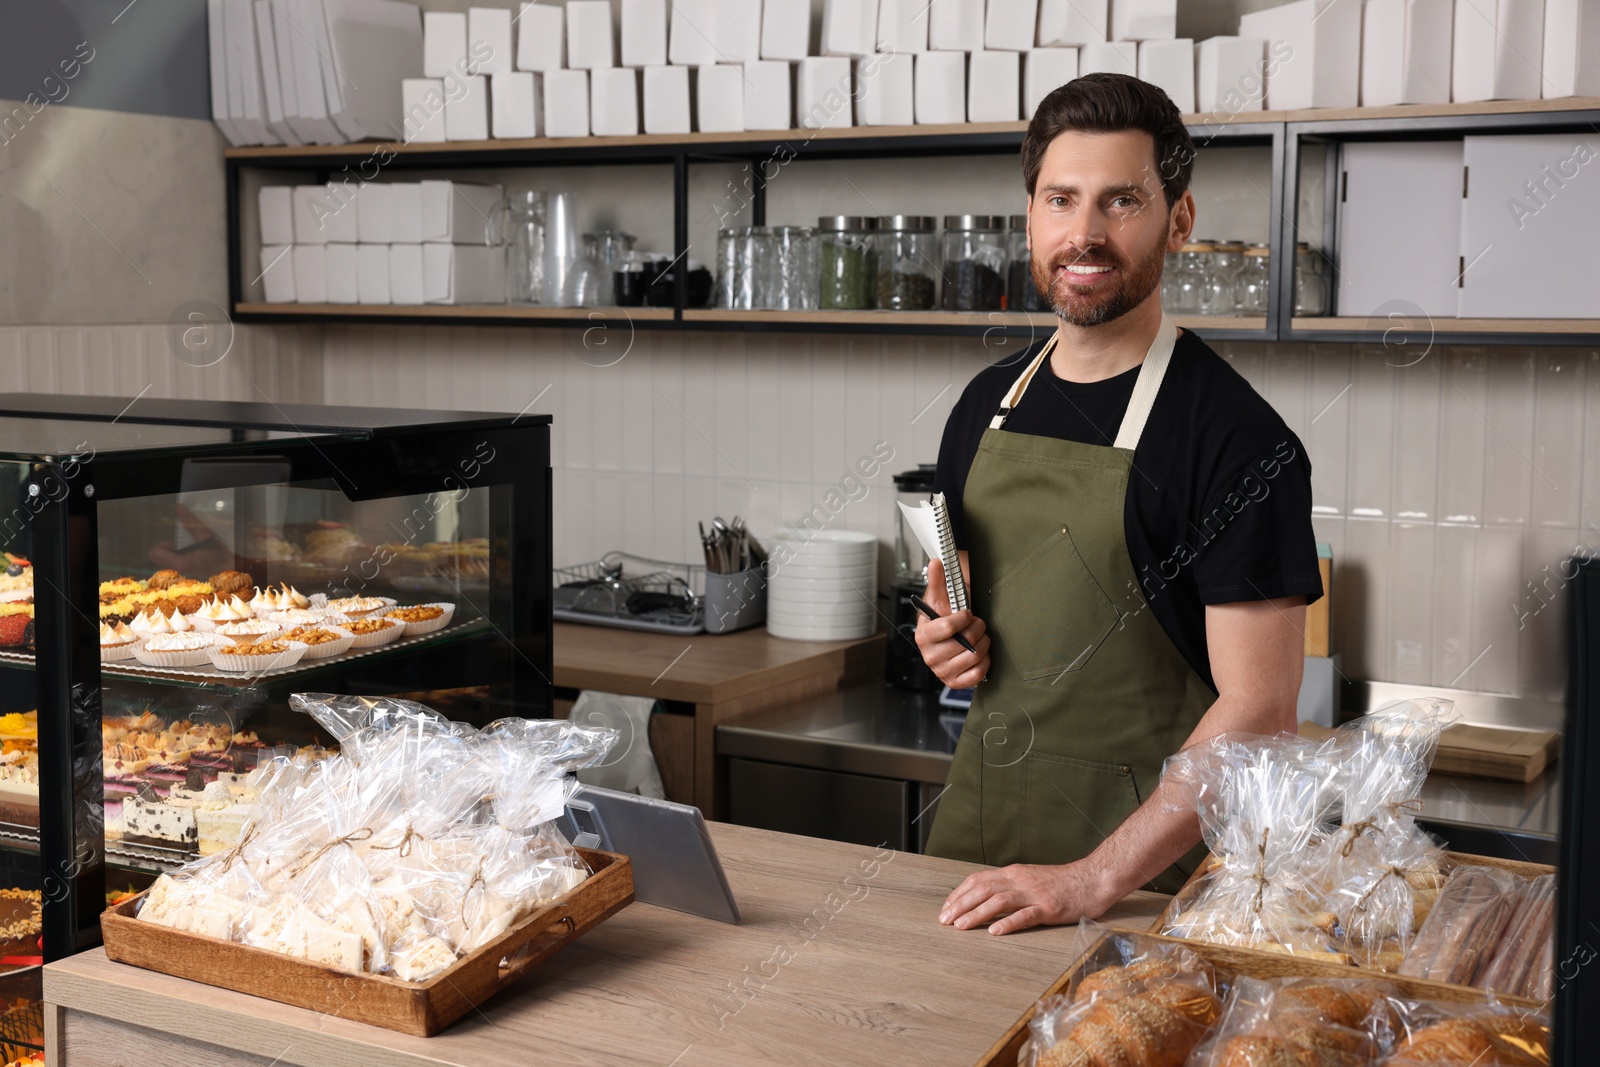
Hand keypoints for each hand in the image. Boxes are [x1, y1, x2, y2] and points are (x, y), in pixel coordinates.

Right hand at [915, 555, 989, 687]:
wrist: (947, 640)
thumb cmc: (944, 619)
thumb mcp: (941, 598)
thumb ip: (938, 580)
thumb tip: (936, 562)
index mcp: (923, 634)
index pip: (948, 627)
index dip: (964, 618)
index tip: (967, 613)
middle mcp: (929, 655)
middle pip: (966, 642)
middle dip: (977, 629)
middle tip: (976, 625)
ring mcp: (942, 671)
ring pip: (974, 656)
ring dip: (983, 644)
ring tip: (978, 638)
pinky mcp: (954, 682)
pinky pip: (977, 674)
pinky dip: (984, 662)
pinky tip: (979, 654)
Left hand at [938, 860, 1115, 934]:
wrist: (1092, 879)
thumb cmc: (1061, 883)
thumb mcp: (1030, 879)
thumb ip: (1010, 886)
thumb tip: (985, 898)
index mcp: (1013, 873)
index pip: (978, 880)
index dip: (959, 894)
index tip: (946, 908)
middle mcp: (1020, 880)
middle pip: (983, 889)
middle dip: (961, 905)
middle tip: (944, 920)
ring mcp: (1034, 894)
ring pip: (999, 901)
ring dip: (977, 914)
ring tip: (961, 926)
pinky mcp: (1050, 908)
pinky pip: (1026, 915)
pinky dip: (1009, 923)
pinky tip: (995, 932)